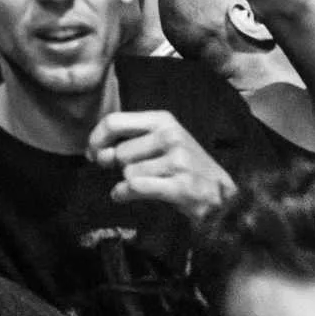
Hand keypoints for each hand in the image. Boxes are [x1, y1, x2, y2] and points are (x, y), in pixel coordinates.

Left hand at [88, 110, 235, 222]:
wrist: (222, 194)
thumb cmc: (185, 166)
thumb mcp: (161, 142)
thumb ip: (128, 141)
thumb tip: (96, 153)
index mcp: (163, 120)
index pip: (114, 121)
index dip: (96, 139)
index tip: (92, 154)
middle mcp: (171, 135)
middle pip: (119, 152)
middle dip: (120, 167)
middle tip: (136, 172)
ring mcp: (178, 160)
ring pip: (128, 173)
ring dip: (130, 182)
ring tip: (150, 183)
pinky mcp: (181, 185)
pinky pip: (136, 187)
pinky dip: (124, 194)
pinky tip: (124, 196)